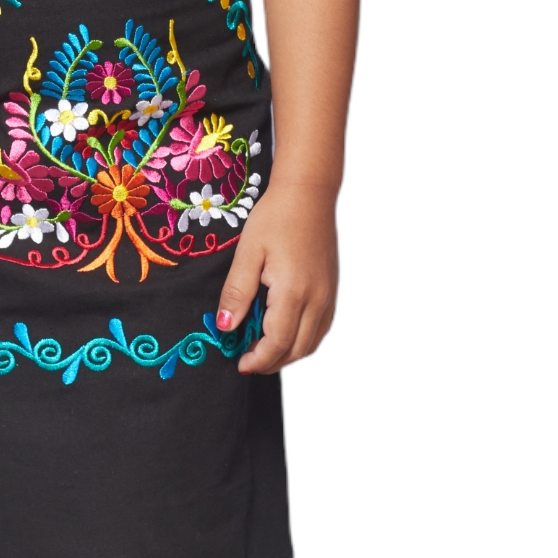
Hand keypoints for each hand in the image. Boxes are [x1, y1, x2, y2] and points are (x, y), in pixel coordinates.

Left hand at [214, 178, 339, 373]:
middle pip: (297, 349)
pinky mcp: (331, 289)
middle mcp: (317, 299)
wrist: (308, 193)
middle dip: (271, 362)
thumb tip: (226, 328)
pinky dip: (303, 339)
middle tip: (246, 360)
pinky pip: (320, 327)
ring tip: (262, 349)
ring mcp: (328, 295)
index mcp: (293, 292)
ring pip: (311, 342)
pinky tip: (284, 331)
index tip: (239, 364)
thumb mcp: (248, 253)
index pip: (277, 343)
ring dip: (288, 353)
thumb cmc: (275, 217)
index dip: (257, 359)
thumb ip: (237, 292)